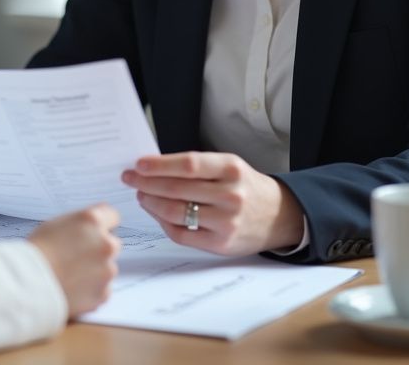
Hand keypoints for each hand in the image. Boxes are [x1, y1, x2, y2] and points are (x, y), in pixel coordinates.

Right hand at [27, 205, 120, 316]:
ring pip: (107, 268)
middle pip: (111, 243)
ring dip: (95, 271)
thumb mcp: (57, 224)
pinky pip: (102, 289)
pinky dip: (91, 290)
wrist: (29, 284)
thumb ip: (80, 225)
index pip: (112, 215)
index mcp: (93, 221)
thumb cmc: (37, 251)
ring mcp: (107, 270)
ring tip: (70, 276)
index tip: (94, 232)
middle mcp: (106, 243)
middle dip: (98, 249)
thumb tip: (89, 230)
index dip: (101, 224)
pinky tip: (73, 289)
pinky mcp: (104, 293)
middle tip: (77, 257)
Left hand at [122, 151, 303, 256]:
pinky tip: (156, 213)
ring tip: (141, 194)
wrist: (277, 216)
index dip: (160, 164)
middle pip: (178, 189)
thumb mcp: (229, 166)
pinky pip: (182, 234)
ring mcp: (226, 222)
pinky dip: (164, 222)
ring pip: (176, 212)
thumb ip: (198, 167)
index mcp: (231, 169)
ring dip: (151, 203)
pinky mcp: (220, 244)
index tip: (139, 164)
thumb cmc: (245, 186)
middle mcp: (230, 195)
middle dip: (147, 183)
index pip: (189, 165)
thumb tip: (154, 166)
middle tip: (130, 178)